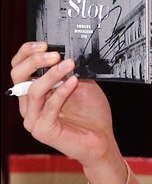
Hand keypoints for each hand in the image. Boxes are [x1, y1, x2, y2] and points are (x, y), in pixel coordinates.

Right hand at [11, 42, 127, 183]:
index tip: (44, 43)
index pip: (18, 68)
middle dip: (35, 60)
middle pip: (18, 76)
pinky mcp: (43, 130)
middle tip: (55, 54)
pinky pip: (49, 107)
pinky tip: (73, 82)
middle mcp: (28, 105)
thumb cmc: (90, 112)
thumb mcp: (80, 82)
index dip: (26, 53)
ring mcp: (33, 119)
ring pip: (33, 90)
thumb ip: (70, 69)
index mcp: (33, 92)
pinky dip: (61, 91)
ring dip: (51, 75)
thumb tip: (68, 50)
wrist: (102, 140)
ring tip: (69, 65)